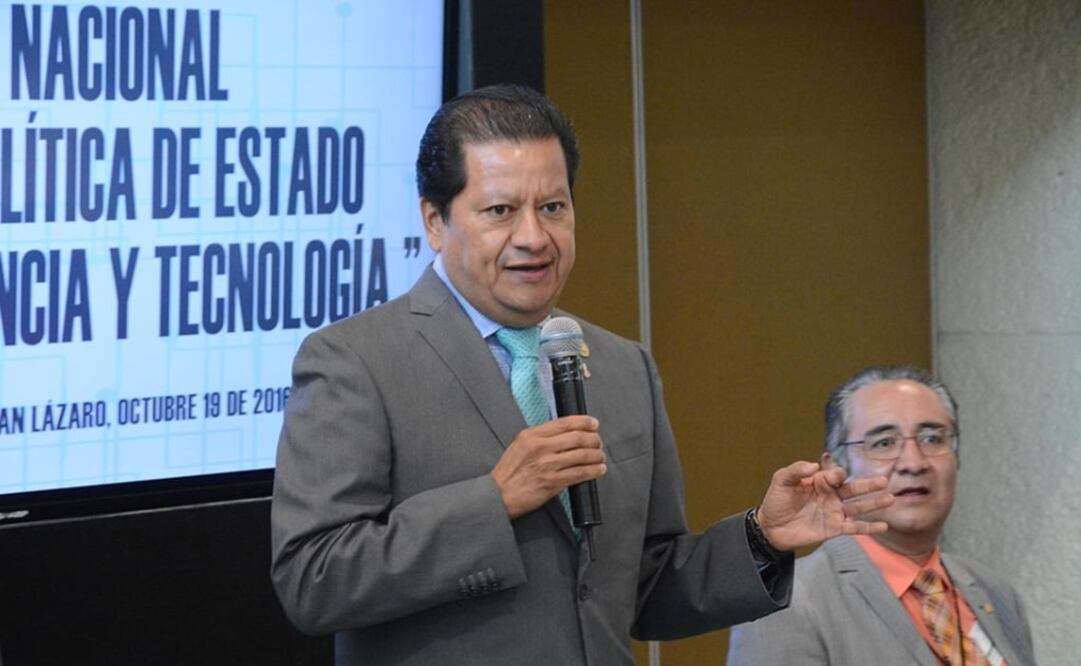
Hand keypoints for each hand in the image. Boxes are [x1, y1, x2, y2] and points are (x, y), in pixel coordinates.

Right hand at [492, 415, 605, 518]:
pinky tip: (598, 470)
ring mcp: (548, 465)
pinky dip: (594, 471)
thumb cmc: (509, 472)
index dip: (584, 422)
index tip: (594, 424)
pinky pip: (580, 473)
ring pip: (582, 455)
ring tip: (600, 457)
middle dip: (594, 440)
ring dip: (597, 456)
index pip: (565, 423)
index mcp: (532, 435)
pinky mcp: (553, 482)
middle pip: (578, 437)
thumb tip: (566, 433)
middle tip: (598, 443)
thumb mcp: (520, 445)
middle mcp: (541, 447)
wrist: (499, 495)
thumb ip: (541, 437)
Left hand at [755, 461, 893, 551]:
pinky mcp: (834, 529)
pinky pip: (855, 527)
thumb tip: (815, 465)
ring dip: (874, 504)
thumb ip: (795, 470)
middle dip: (868, 485)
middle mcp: (831, 495)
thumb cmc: (776, 501)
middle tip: (884, 480)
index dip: (837, 475)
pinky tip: (883, 526)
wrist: (770, 528)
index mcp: (819, 481)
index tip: (836, 477)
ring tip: (890, 499)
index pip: (835, 476)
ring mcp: (834, 512)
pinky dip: (869, 527)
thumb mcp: (781, 481)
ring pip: (858, 507)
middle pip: (853, 489)